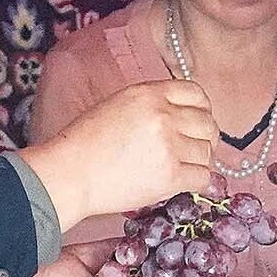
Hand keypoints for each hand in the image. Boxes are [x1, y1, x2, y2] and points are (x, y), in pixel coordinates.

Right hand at [20, 79, 215, 223]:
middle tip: (193, 150)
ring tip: (180, 168)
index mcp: (148, 94)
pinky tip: (181, 183)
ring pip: (207, 152)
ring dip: (198, 161)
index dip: (202, 109)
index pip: (196, 93)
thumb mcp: (117, 106)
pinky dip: (196, 182)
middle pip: (207, 123)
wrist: (69, 174)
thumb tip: (183, 117)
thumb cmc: (84, 144)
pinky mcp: (170, 176)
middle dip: (204, 137)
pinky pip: (203, 177)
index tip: (198, 122)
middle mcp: (163, 116)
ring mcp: (169, 146)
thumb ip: (151, 106)